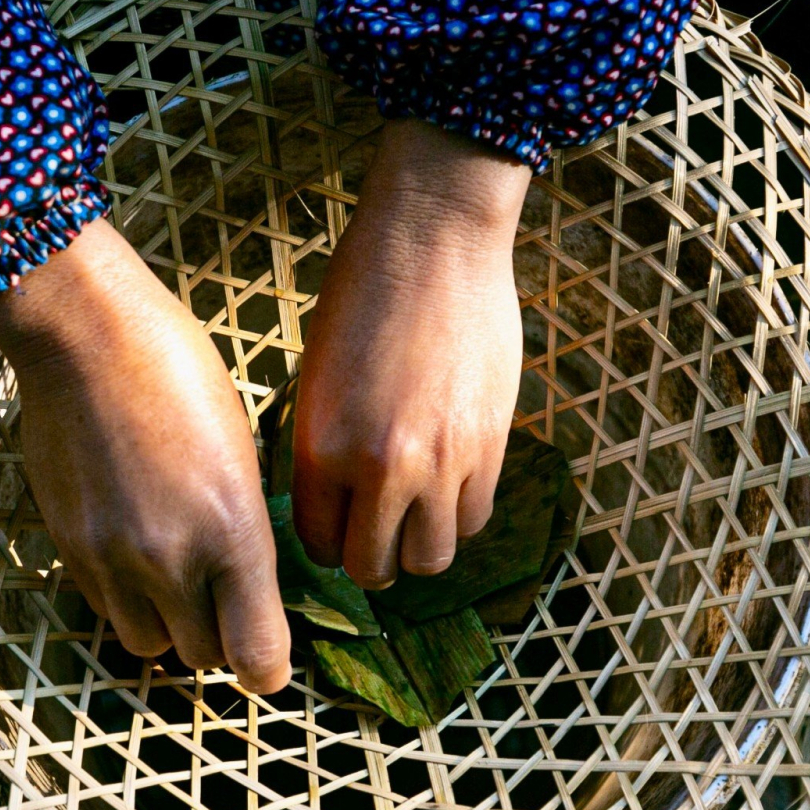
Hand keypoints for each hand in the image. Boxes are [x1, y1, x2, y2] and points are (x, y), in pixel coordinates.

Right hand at [0, 220, 290, 693]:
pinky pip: (103, 607)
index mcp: (233, 530)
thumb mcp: (243, 447)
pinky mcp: (67, 547)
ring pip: (146, 644)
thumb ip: (246, 530)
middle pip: (201, 657)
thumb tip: (249, 584)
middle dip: (218, 638)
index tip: (269, 654)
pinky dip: (125, 597)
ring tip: (176, 577)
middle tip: (224, 600)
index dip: (268, 665)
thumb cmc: (177, 369)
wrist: (83, 333)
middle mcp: (170, 559)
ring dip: (167, 625)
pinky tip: (134, 547)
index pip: (257, 653)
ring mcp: (111, 558)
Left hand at [292, 119, 531, 587]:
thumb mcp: (317, 377)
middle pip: (376, 568)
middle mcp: (383, 469)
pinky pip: (477, 517)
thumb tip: (335, 503)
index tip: (334, 526)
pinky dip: (460, 513)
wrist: (435, 241)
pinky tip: (450, 482)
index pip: (319, 546)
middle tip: (373, 532)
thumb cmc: (362, 293)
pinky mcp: (492, 446)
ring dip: (419, 544)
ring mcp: (444, 462)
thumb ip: (324, 448)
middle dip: (370, 558)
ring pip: (433, 558)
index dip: (325, 543)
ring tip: (414, 513)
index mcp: (324, 449)